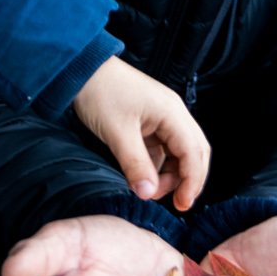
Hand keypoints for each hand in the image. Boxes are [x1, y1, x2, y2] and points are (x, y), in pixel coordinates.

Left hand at [71, 57, 210, 209]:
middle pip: (194, 153)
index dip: (192, 182)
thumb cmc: (100, 92)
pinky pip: (163, 148)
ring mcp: (162, 117)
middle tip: (175, 204)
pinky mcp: (150, 121)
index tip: (182, 205)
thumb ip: (135, 165)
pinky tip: (144, 176)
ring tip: (149, 189)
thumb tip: (149, 193)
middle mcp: (173, 114)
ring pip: (179, 152)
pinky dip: (158, 165)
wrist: (82, 69)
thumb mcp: (117, 133)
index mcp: (172, 113)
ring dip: (170, 174)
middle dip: (187, 180)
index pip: (194, 153)